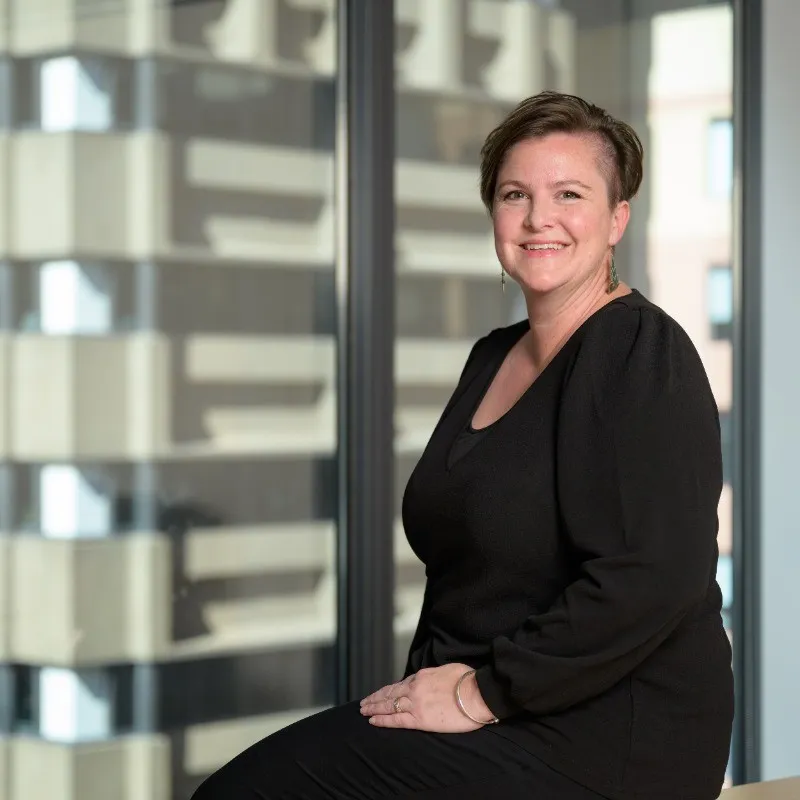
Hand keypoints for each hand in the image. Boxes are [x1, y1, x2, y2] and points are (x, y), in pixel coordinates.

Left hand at [359, 663, 494, 731]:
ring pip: (389, 705)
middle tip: (364, 702)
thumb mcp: (448, 670)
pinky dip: (383, 720)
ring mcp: (415, 704)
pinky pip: (396, 720)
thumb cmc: (468, 680)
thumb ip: (436, 676)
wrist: (477, 693)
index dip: (389, 690)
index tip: (382, 693)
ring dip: (374, 708)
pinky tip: (373, 721)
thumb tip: (434, 680)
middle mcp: (415, 688)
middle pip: (390, 693)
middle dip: (375, 698)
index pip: (401, 684)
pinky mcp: (420, 719)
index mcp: (422, 676)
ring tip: (364, 711)